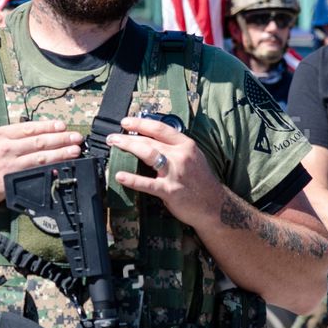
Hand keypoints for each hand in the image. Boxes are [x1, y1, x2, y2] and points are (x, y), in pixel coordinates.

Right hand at [0, 120, 82, 213]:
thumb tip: (16, 137)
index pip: (28, 128)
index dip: (47, 126)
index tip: (61, 125)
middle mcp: (7, 148)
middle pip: (40, 140)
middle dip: (61, 138)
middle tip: (77, 136)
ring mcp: (10, 165)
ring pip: (41, 156)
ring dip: (61, 153)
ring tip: (75, 150)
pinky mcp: (12, 181)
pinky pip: (35, 174)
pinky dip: (50, 170)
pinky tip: (61, 168)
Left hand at [106, 116, 221, 226]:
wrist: (215, 205)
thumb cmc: (201, 182)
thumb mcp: (193, 157)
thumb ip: (175, 148)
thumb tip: (153, 140)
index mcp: (186, 145)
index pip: (160, 129)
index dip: (141, 123)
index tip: (126, 122)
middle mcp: (180, 156)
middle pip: (150, 140)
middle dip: (128, 136)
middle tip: (113, 137)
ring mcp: (175, 173)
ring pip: (148, 154)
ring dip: (128, 147)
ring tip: (114, 145)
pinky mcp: (170, 190)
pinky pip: (147, 183)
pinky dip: (132, 179)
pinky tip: (119, 176)